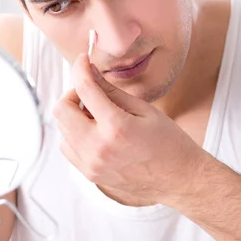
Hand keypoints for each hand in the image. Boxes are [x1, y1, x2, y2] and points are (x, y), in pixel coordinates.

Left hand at [53, 53, 206, 205]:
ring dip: (74, 115)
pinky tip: (94, 131)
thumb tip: (89, 72)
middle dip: (73, 94)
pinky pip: (67, 147)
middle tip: (91, 93)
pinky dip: (74, 134)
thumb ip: (112, 91)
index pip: (84, 88)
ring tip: (97, 115)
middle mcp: (98, 148)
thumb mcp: (145, 109)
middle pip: (61, 110)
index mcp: (116, 127)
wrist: (179, 181)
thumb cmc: (168, 142)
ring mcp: (91, 164)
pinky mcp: (89, 174)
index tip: (82, 60)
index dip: (80, 68)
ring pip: (62, 129)